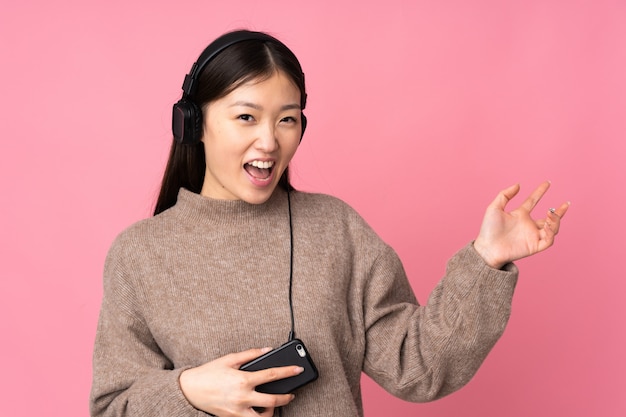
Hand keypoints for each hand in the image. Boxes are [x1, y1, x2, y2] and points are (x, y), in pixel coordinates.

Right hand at [179, 347, 301, 416]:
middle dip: (286, 398)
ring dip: (272, 412)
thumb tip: (268, 350)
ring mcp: (238, 411)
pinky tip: (260, 410)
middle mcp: (242, 397)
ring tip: (274, 405)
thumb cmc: (209, 373)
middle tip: (291, 394)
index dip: (287, 372)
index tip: (298, 370)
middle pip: (273, 401)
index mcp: (243, 380)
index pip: (271, 375)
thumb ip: (251, 354)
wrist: (189, 390)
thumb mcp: (229, 359)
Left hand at [473, 181, 569, 268]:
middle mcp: (528, 225)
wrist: (487, 248)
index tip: (547, 183)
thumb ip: (505, 195)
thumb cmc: (488, 230)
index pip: (533, 201)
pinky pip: (549, 240)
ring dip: (556, 220)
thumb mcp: (494, 208)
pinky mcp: (534, 246)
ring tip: (551, 212)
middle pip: (549, 218)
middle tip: (565, 204)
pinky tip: (548, 224)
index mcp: (519, 215)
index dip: (540, 192)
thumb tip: (518, 184)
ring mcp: (532, 236)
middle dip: (559, 212)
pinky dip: (552, 232)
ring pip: (552, 228)